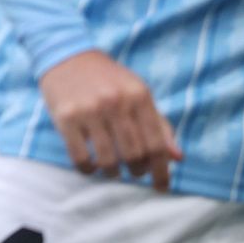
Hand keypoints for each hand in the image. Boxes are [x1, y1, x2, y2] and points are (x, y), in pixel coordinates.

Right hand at [38, 50, 181, 190]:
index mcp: (139, 95)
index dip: (161, 171)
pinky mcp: (65, 117)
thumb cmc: (108, 79)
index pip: (157, 144)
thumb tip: (178, 158)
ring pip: (108, 160)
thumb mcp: (138, 94)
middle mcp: (116, 102)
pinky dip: (88, 169)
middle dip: (137, 171)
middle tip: (134, 171)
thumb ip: (159, 125)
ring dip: (112, 172)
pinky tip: (91, 166)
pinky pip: (80, 157)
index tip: (161, 187)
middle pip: (134, 155)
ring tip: (112, 169)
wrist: (67, 55)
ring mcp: (89, 110)